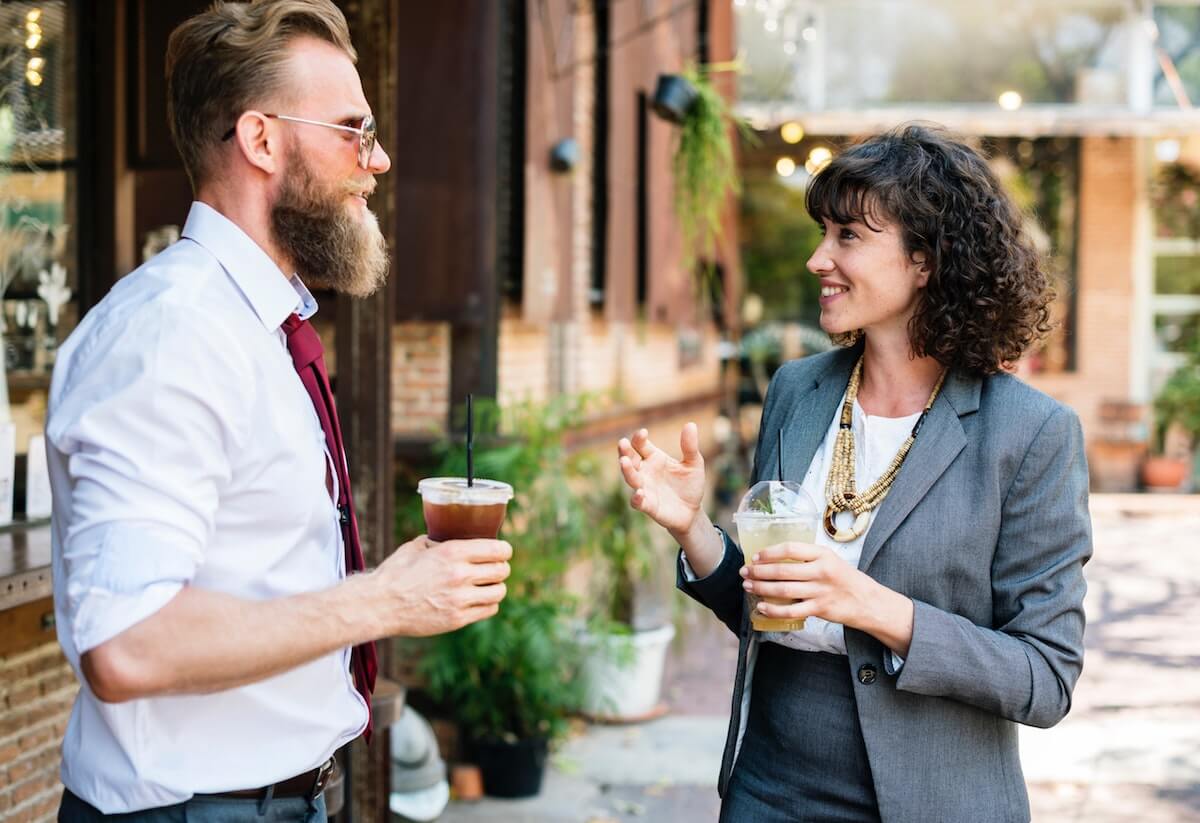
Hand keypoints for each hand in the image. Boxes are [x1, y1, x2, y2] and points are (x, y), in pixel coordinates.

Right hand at [371, 535, 511, 636]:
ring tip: (489, 585)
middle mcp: (460, 575)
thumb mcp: (416, 546)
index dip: (504, 550)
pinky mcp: (457, 619)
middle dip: (501, 568)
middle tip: (496, 568)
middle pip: (501, 570)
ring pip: (499, 591)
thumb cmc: (395, 573)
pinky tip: (480, 600)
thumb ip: (438, 542)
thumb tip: (449, 536)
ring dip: (496, 587)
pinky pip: (488, 610)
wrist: (380, 604)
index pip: (497, 549)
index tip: (503, 552)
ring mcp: (460, 599)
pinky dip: (488, 604)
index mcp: (452, 552)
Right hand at [617, 423, 705, 536]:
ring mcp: (644, 488)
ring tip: (624, 462)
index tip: (643, 433)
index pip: (640, 445)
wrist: (692, 511)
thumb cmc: (690, 485)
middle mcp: (645, 471)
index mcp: (654, 458)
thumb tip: (691, 424)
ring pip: (631, 478)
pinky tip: (639, 493)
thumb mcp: (694, 464)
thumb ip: (690, 447)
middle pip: (629, 459)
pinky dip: (636, 498)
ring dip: (627, 470)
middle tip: (622, 443)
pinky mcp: (648, 506)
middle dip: (624, 451)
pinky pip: (637, 502)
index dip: (639, 438)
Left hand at [740, 541, 882, 628]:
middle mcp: (821, 571)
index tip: (756, 557)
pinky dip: (773, 610)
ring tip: (748, 586)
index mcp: (822, 554)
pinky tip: (761, 607)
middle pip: (782, 570)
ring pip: (783, 590)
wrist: (866, 600)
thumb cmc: (843, 578)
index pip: (790, 549)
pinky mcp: (819, 609)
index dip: (769, 552)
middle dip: (759, 571)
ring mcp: (820, 591)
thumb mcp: (829, 559)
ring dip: (761, 588)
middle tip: (745, 572)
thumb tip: (773, 558)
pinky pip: (791, 611)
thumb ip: (806, 557)